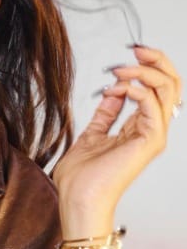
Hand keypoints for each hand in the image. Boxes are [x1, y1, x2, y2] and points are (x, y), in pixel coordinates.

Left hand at [53, 45, 181, 238]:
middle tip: (135, 49)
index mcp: (140, 128)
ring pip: (168, 89)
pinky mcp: (150, 141)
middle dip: (156, 60)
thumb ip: (106, 114)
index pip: (157, 89)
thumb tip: (112, 92)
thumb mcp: (92, 134)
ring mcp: (154, 136)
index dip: (146, 67)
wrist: (77, 198)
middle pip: (171, 85)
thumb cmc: (81, 177)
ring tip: (120, 71)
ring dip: (144, 72)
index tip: (125, 56)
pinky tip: (116, 89)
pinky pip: (153, 104)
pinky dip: (135, 89)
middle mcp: (152, 130)